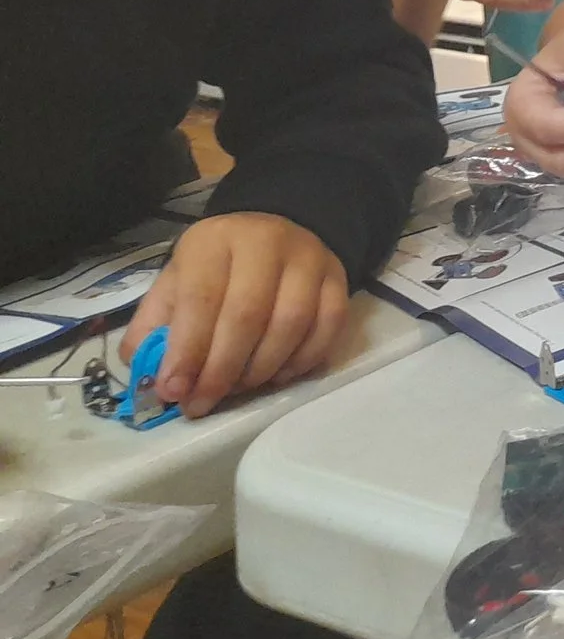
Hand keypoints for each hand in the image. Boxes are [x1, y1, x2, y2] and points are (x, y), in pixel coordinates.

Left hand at [121, 214, 349, 418]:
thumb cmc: (213, 271)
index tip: (173, 391)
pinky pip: (329, 325)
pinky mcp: (338, 276)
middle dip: (222, 369)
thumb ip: (154, 328)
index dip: (187, 350)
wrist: (269, 236)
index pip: (201, 298)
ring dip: (262, 369)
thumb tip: (150, 378)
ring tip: (239, 389)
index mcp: (214, 240)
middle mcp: (266, 241)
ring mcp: (309, 257)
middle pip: (247, 314)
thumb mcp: (174, 285)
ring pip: (292, 322)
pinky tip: (278, 375)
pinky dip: (303, 360)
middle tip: (203, 402)